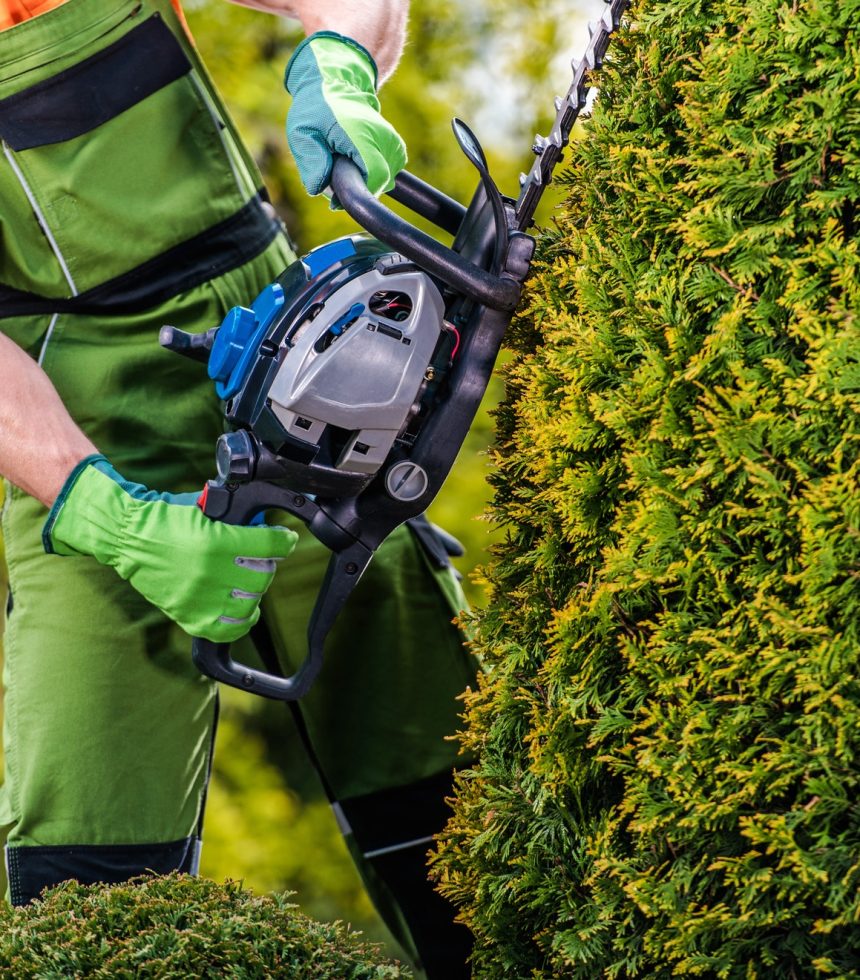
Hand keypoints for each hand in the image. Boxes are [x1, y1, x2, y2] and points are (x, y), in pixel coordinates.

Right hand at [43, 456, 296, 642]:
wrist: (128, 537)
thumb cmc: (167, 518)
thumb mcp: (208, 507)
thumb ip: (238, 519)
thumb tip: (268, 529)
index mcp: (217, 542)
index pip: (271, 547)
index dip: (284, 541)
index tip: (285, 539)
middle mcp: (212, 573)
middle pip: (264, 576)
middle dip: (267, 564)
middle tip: (261, 557)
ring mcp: (201, 599)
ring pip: (250, 603)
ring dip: (254, 589)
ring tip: (248, 579)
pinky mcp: (190, 617)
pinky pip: (228, 630)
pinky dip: (242, 620)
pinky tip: (243, 607)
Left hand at [285, 31, 406, 198]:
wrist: (337, 83)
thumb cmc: (316, 107)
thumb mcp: (302, 131)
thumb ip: (310, 160)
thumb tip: (319, 189)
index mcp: (363, 134)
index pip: (376, 177)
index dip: (358, 191)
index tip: (338, 193)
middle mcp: (384, 138)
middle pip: (380, 183)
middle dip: (357, 186)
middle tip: (335, 171)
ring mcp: (394, 143)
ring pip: (384, 181)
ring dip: (364, 179)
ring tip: (345, 161)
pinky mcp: (396, 147)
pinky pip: (387, 174)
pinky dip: (371, 173)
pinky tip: (356, 160)